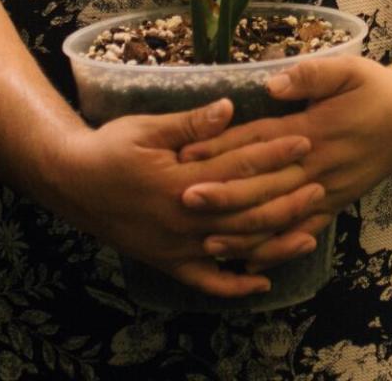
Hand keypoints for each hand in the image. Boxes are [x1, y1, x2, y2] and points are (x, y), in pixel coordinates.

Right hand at [57, 96, 325, 297]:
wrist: (71, 183)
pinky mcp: (168, 263)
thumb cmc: (109, 147)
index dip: (274, 154)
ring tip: (310, 229)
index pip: (239, 167)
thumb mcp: (147, 127)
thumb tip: (229, 108)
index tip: (304, 141)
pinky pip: (207, 280)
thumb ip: (190, 123)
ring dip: (275, 240)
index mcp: (181, 182)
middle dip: (286, 195)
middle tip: (320, 181)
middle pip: (247, 209)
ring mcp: (178, 247)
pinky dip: (236, 283)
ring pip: (236, 247)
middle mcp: (185, 220)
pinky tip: (263, 280)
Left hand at [177, 57, 391, 269]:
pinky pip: (301, 233)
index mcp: (313, 130)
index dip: (223, 147)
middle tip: (183, 200)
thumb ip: (311, 75)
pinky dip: (276, 250)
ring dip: (243, 231)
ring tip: (206, 240)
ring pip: (279, 217)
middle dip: (222, 195)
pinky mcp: (334, 205)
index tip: (188, 154)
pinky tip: (250, 263)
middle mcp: (316, 167)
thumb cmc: (373, 88)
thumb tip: (273, 85)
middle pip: (262, 184)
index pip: (259, 141)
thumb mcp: (348, 69)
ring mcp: (326, 191)